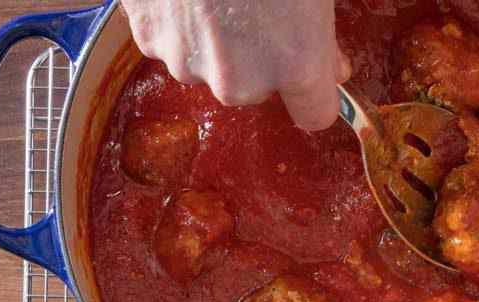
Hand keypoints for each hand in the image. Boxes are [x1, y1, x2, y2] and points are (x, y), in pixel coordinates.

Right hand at [120, 0, 349, 130]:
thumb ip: (320, 33)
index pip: (314, 114)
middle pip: (253, 87)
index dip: (315, 90)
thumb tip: (330, 65)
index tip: (315, 67)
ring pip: (206, 62)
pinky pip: (168, 39)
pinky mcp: (147, 37)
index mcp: (295, 61)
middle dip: (258, 55)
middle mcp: (239, 79)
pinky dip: (176, 17)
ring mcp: (187, 61)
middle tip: (258, 3)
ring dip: (213, 36)